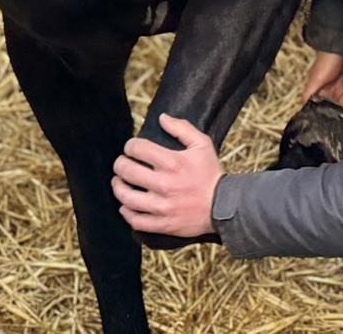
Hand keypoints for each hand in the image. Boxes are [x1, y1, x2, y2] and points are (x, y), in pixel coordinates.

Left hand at [112, 114, 221, 237]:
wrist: (224, 206)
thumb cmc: (211, 174)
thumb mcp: (202, 145)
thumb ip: (182, 128)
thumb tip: (161, 118)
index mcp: (173, 162)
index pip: (138, 149)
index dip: (130, 145)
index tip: (131, 147)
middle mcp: (164, 184)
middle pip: (127, 171)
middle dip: (120, 164)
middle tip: (121, 163)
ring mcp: (162, 206)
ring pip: (126, 197)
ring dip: (118, 188)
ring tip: (119, 183)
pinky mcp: (163, 224)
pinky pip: (135, 220)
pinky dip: (126, 212)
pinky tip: (126, 205)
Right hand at [301, 51, 342, 110]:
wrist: (336, 48)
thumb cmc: (324, 64)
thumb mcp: (315, 80)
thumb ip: (309, 94)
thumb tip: (303, 109)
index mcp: (319, 93)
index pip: (323, 108)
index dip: (329, 116)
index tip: (337, 125)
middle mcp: (328, 91)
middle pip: (336, 106)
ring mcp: (338, 86)